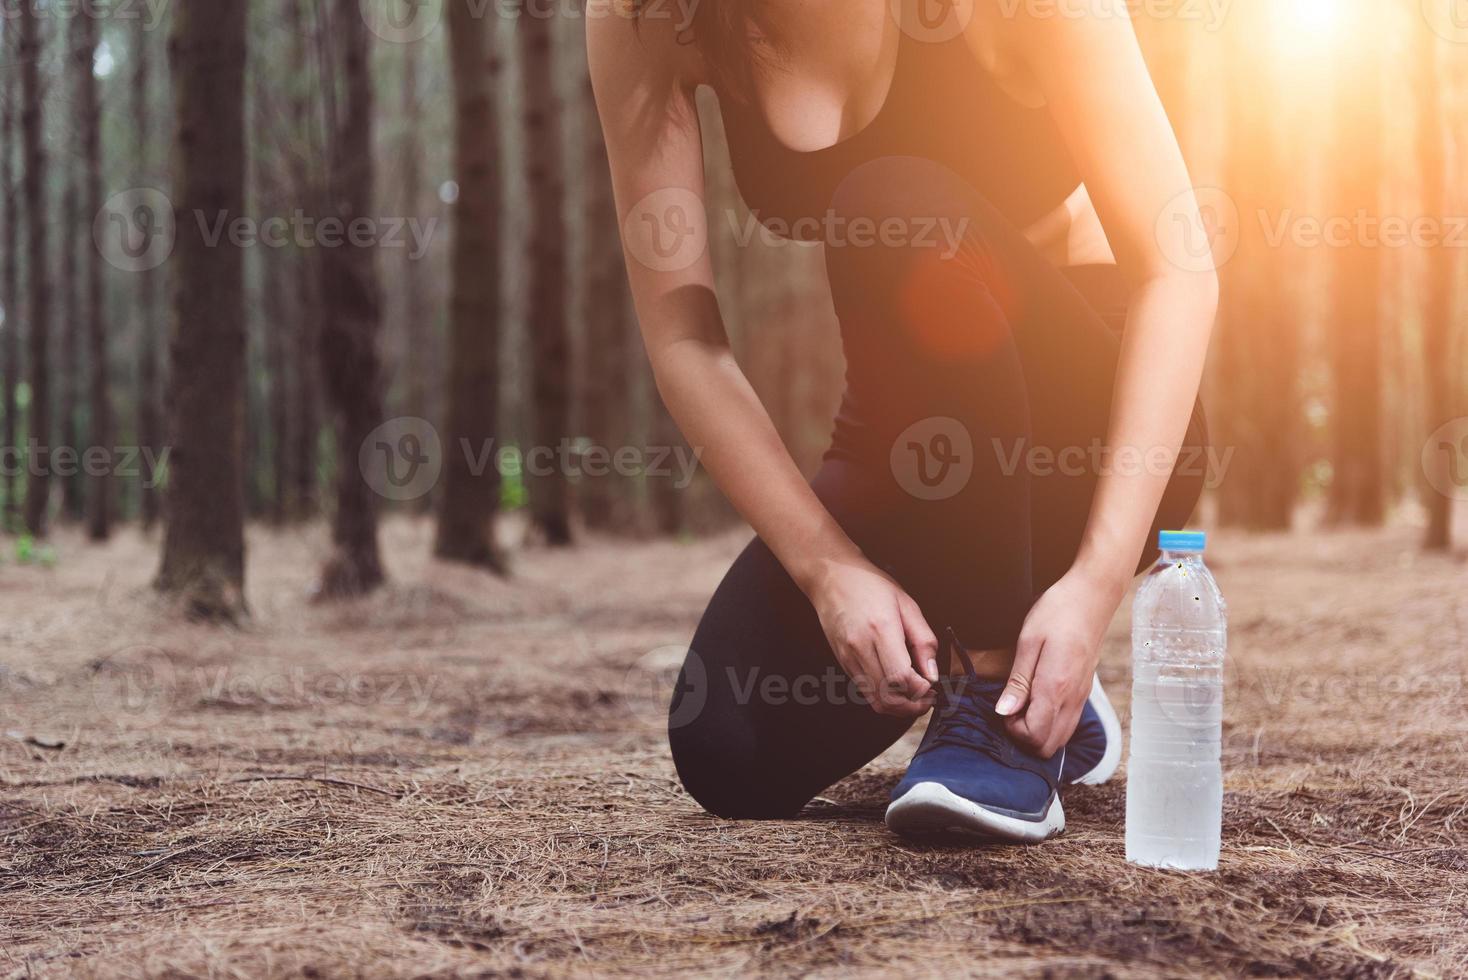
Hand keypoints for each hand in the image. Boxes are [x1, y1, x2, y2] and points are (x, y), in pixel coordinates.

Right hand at [805, 556, 939, 717]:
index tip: (932, 685)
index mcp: (881, 630)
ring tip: (914, 694)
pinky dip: (885, 696)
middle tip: (928, 697)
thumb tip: (932, 674)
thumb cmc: (871, 586)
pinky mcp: (843, 662)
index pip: (901, 678)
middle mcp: (861, 647)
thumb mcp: (907, 605)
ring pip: (876, 701)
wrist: (831, 578)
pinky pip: (866, 691)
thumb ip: (923, 641)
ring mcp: (848, 657)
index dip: (921, 690)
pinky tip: (896, 685)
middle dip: (913, 705)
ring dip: (900, 706)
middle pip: (889, 697)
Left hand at [997, 565, 1123, 756]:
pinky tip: (1037, 701)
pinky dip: (1050, 724)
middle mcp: (1072, 699)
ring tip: (1022, 705)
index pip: (1035, 735)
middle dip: (1023, 737)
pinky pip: (1067, 724)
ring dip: (1037, 732)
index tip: (1003, 709)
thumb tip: (1003, 712)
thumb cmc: (1057, 613)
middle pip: (1048, 746)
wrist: (1092, 598)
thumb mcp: (1029, 641)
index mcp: (1055, 687)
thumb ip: (1018, 681)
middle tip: (1011, 710)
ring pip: (1060, 740)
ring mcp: (1081, 698)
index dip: (1012, 730)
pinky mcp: (1084, 693)